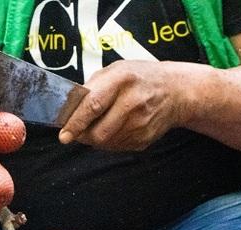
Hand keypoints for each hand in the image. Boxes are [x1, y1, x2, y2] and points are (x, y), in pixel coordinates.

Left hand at [59, 60, 183, 151]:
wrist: (176, 92)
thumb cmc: (141, 78)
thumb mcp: (117, 70)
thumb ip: (93, 86)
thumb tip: (71, 107)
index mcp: (122, 79)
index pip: (93, 105)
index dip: (76, 123)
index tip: (64, 135)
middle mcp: (133, 103)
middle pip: (98, 132)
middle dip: (83, 135)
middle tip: (78, 130)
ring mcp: (140, 124)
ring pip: (106, 143)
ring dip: (96, 139)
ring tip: (101, 124)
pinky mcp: (144, 139)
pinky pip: (117, 147)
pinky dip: (110, 141)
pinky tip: (116, 128)